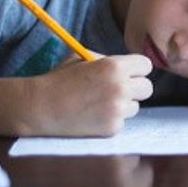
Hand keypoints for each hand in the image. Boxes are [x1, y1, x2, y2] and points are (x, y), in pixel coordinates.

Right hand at [30, 54, 152, 135]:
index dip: (137, 69)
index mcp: (115, 66)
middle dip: (135, 88)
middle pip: (147, 88)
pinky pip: (122, 121)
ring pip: (136, 106)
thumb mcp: (82, 58)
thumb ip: (108, 61)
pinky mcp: (112, 128)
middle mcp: (120, 88)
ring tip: (99, 103)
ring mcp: (117, 110)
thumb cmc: (59, 79)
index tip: (130, 73)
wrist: (40, 107)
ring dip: (123, 105)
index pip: (146, 66)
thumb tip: (129, 66)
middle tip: (119, 89)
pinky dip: (111, 119)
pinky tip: (93, 115)